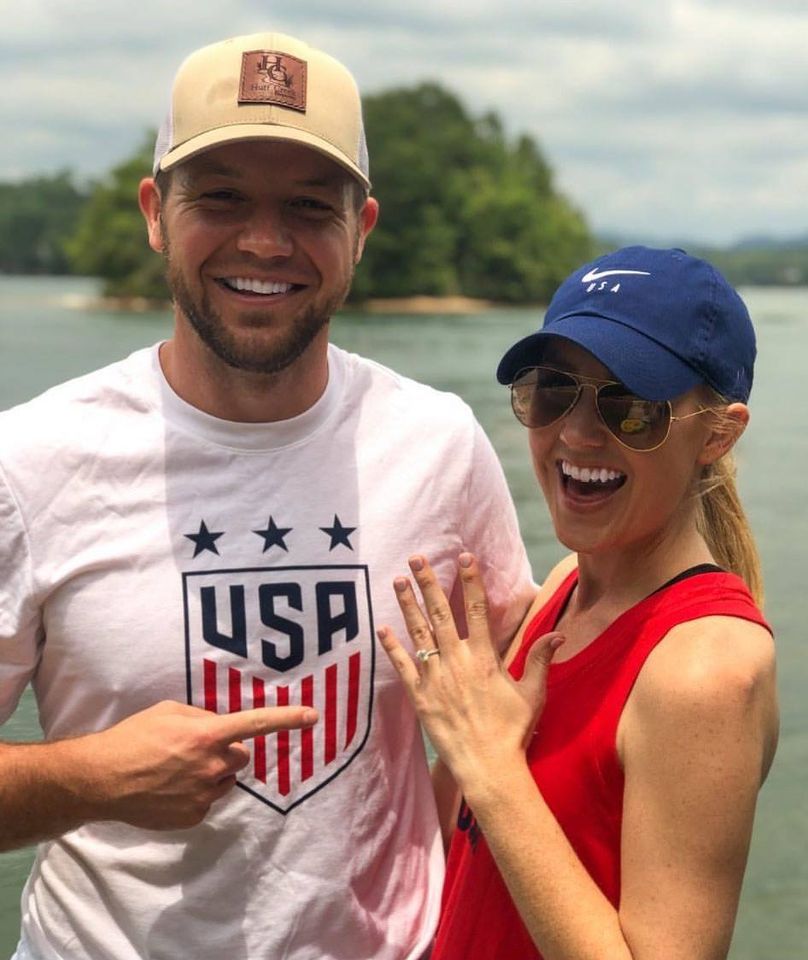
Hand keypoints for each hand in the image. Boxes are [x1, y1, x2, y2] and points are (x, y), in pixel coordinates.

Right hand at [78, 700, 317, 828]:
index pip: (256, 724)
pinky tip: (170, 789)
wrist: (101, 779)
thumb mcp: (168, 712)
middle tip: (196, 749)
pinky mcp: (194, 816)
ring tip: (176, 770)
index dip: (287, 719)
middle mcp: (211, 765)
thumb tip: (219, 726)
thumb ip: (201, 718)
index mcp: (207, 735)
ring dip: (212, 774)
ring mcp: (204, 794)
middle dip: (226, 752)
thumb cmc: (133, 737)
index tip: (313, 716)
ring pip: (225, 780)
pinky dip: (196, 794)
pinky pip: (208, 801)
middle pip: (241, 756)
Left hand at [378, 553, 562, 794]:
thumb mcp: (532, 693)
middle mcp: (457, 661)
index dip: (471, 581)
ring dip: (408, 604)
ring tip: (398, 580)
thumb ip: (540, 660)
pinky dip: (392, 646)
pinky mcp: (419, 696)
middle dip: (429, 582)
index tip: (465, 556)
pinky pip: (402, 666)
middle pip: (441, 613)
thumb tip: (559, 634)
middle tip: (418, 557)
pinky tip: (382, 627)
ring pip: (419, 633)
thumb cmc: (512, 731)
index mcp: (484, 658)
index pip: (478, 609)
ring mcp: (435, 678)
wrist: (487, 767)